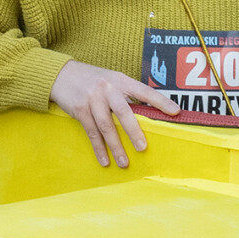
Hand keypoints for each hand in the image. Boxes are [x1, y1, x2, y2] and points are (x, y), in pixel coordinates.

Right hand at [49, 60, 179, 166]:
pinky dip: (99, 148)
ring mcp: (93, 99)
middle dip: (134, 131)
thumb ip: (127, 95)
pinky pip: (92, 132)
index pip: (145, 91)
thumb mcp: (112, 80)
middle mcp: (108, 89)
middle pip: (124, 112)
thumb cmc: (93, 79)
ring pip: (107, 127)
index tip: (176, 112)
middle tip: (143, 148)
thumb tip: (148, 115)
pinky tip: (105, 160)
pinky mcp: (80, 110)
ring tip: (124, 163)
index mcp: (121, 80)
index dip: (161, 101)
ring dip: (116, 147)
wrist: (62, 74)